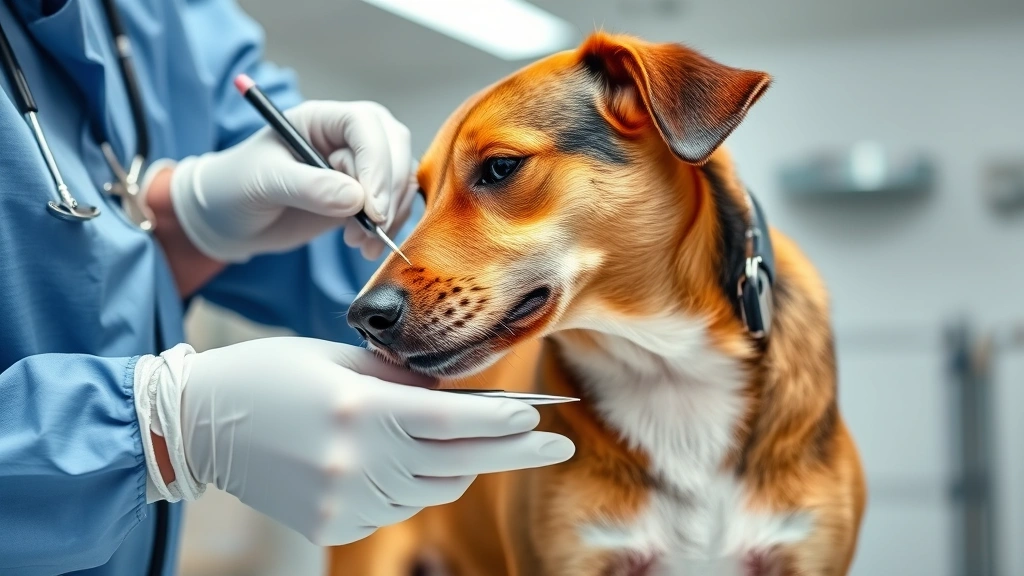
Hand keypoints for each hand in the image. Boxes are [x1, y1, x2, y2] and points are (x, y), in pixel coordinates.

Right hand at [134, 338, 573, 545]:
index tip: (539, 416)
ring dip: (461, 466)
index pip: (452, 421)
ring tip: (473, 443)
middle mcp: (357, 459)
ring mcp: (345, 498)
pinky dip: (414, 482)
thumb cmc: (273, 374)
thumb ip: (403, 379)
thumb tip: (457, 395)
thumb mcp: (341, 359)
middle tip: (558, 445)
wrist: (201, 423)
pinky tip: (403, 458)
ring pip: (433, 489)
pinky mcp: (335, 524)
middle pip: (458, 463)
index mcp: (360, 407)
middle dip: (515, 453)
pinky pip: (399, 506)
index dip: (502, 421)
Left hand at [168, 100, 417, 262]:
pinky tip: (364, 247)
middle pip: (393, 147)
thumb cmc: (234, 187)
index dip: (376, 161)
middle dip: (390, 188)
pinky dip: (389, 227)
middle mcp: (345, 138)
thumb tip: (356, 198)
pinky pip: (393, 205)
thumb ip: (309, 187)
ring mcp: (356, 167)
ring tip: (359, 243)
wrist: (226, 219)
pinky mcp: (361, 197)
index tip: (371, 205)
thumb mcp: (264, 182)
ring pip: (399, 178)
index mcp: (321, 119)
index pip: (365, 125)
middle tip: (373, 226)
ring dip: (391, 212)